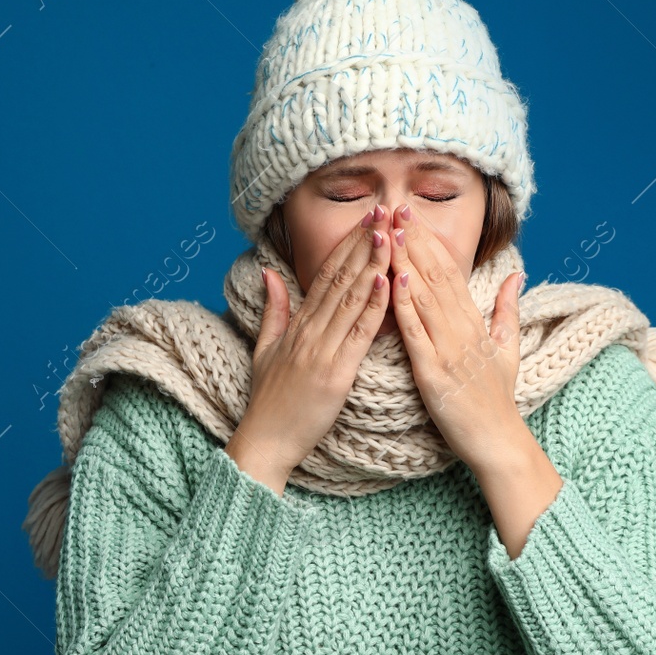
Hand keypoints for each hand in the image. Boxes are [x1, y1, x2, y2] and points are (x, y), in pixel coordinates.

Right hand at [226, 206, 392, 492]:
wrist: (266, 441)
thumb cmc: (269, 401)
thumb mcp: (264, 350)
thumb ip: (273, 310)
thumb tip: (269, 273)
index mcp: (298, 325)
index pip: (326, 276)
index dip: (347, 246)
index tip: (366, 220)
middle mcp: (310, 331)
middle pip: (341, 279)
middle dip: (364, 244)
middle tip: (385, 213)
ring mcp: (321, 351)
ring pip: (352, 299)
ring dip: (373, 264)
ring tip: (390, 234)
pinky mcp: (335, 373)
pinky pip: (358, 334)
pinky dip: (374, 306)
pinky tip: (387, 281)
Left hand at [386, 201, 525, 477]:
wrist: (498, 441)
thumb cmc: (496, 398)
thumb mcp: (508, 347)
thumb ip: (508, 309)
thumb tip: (517, 274)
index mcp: (474, 322)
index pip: (449, 273)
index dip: (428, 242)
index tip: (410, 216)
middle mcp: (462, 330)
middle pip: (435, 276)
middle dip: (413, 241)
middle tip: (394, 208)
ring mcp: (449, 350)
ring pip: (424, 298)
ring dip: (405, 262)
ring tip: (389, 232)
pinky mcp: (434, 373)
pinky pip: (417, 334)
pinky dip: (406, 307)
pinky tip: (395, 281)